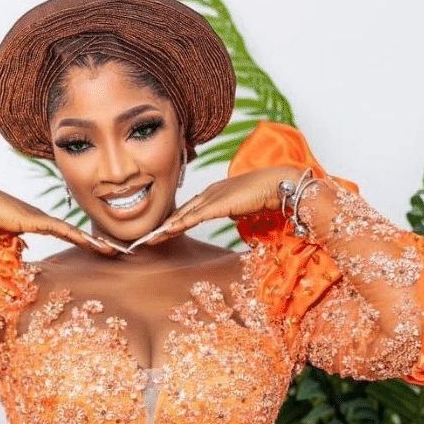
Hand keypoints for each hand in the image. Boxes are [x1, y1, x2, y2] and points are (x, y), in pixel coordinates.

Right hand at [0, 183, 122, 256]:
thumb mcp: (5, 236)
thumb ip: (16, 243)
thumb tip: (23, 251)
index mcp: (38, 222)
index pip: (66, 233)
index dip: (83, 240)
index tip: (98, 248)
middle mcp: (44, 218)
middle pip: (75, 232)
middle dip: (95, 242)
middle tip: (115, 250)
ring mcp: (42, 218)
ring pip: (74, 232)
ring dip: (93, 242)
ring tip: (111, 250)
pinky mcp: (38, 220)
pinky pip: (62, 230)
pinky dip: (77, 237)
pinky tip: (92, 243)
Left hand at [130, 167, 304, 247]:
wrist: (277, 185)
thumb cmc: (266, 194)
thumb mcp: (245, 205)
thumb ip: (235, 209)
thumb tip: (232, 215)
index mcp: (215, 193)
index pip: (189, 209)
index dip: (174, 221)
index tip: (161, 231)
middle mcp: (209, 193)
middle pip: (180, 212)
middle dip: (162, 225)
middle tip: (146, 237)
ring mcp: (212, 197)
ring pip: (182, 215)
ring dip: (165, 228)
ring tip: (149, 238)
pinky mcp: (217, 204)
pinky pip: (193, 217)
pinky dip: (178, 225)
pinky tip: (166, 232)